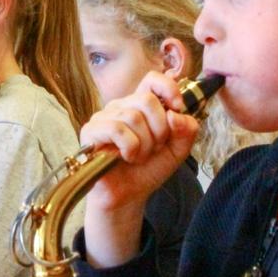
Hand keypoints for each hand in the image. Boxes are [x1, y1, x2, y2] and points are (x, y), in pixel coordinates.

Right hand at [79, 71, 198, 267]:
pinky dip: (129, 147)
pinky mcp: (91, 131)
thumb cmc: (147, 170)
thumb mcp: (177, 151)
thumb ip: (186, 131)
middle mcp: (121, 106)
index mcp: (141, 106)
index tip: (177, 109)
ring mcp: (104, 117)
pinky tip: (125, 157)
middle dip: (159, 129)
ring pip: (133, 117)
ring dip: (144, 144)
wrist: (128, 196)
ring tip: (138, 157)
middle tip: (154, 148)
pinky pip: (116, 129)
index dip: (168, 89)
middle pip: (147, 100)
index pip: (153, 80)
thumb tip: (176, 114)